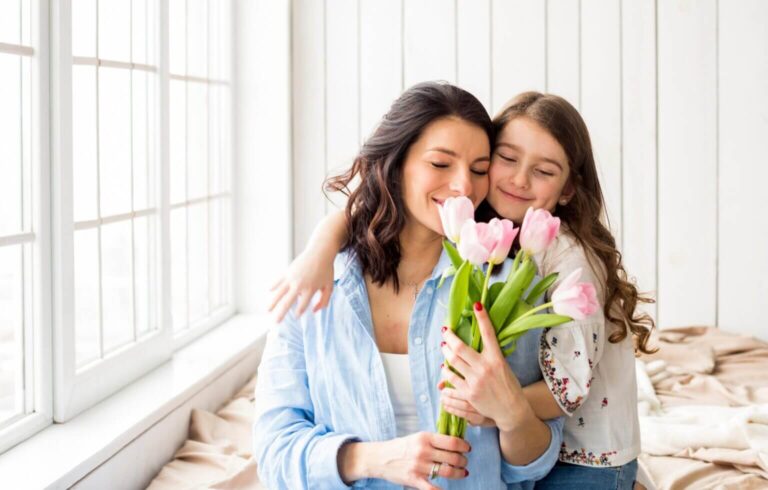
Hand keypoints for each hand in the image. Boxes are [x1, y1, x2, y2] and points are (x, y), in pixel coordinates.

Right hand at [268, 250, 333, 321]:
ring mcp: (291, 278)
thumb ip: (324, 301)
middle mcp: (299, 285)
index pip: (302, 306)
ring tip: (267, 311)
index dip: (299, 313)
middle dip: (280, 313)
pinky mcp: (287, 271)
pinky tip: (269, 292)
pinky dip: (273, 286)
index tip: (296, 316)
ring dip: (272, 303)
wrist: (320, 252)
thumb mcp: (329, 286)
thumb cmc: (326, 270)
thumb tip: (314, 312)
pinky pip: (278, 280)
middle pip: (287, 302)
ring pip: (279, 293)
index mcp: (310, 289)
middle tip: (275, 322)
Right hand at [340, 432, 469, 489]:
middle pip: (453, 457)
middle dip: (463, 461)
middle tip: (464, 462)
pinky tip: (447, 489)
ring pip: (447, 472)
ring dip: (459, 473)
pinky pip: (432, 488)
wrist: (380, 458)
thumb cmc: (401, 447)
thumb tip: (455, 443)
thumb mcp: (417, 437)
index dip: (464, 446)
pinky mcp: (415, 479)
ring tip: (462, 473)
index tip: (467, 448)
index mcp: (425, 437)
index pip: (452, 441)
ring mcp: (419, 466)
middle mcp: (423, 451)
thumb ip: (434, 440)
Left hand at [438, 302, 526, 431]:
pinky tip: (444, 368)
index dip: (482, 317)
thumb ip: (490, 355)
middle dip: (450, 336)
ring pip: (453, 361)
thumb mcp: (503, 366)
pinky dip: (445, 371)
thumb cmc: (508, 386)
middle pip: (460, 347)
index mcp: (497, 358)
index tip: (477, 304)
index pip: (489, 333)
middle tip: (446, 331)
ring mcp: (476, 380)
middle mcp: (485, 367)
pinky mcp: (469, 392)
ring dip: (445, 352)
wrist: (511, 410)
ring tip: (444, 347)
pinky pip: (451, 377)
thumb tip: (476, 342)